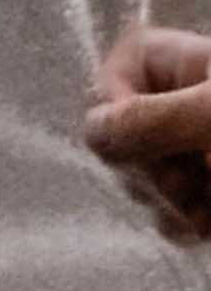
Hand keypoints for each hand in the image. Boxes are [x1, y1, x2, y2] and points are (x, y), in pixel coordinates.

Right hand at [86, 28, 210, 239]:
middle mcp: (182, 106)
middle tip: (185, 177)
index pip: (117, 67)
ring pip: (142, 179)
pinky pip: (169, 213)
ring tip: (205, 207)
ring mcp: (193, 152)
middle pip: (122, 131)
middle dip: (144, 166)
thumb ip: (155, 119)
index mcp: (185, 64)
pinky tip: (209, 226)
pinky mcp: (205, 194)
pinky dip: (184, 225)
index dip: (114, 100)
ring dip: (166, 203)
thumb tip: (91, 131)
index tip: (135, 129)